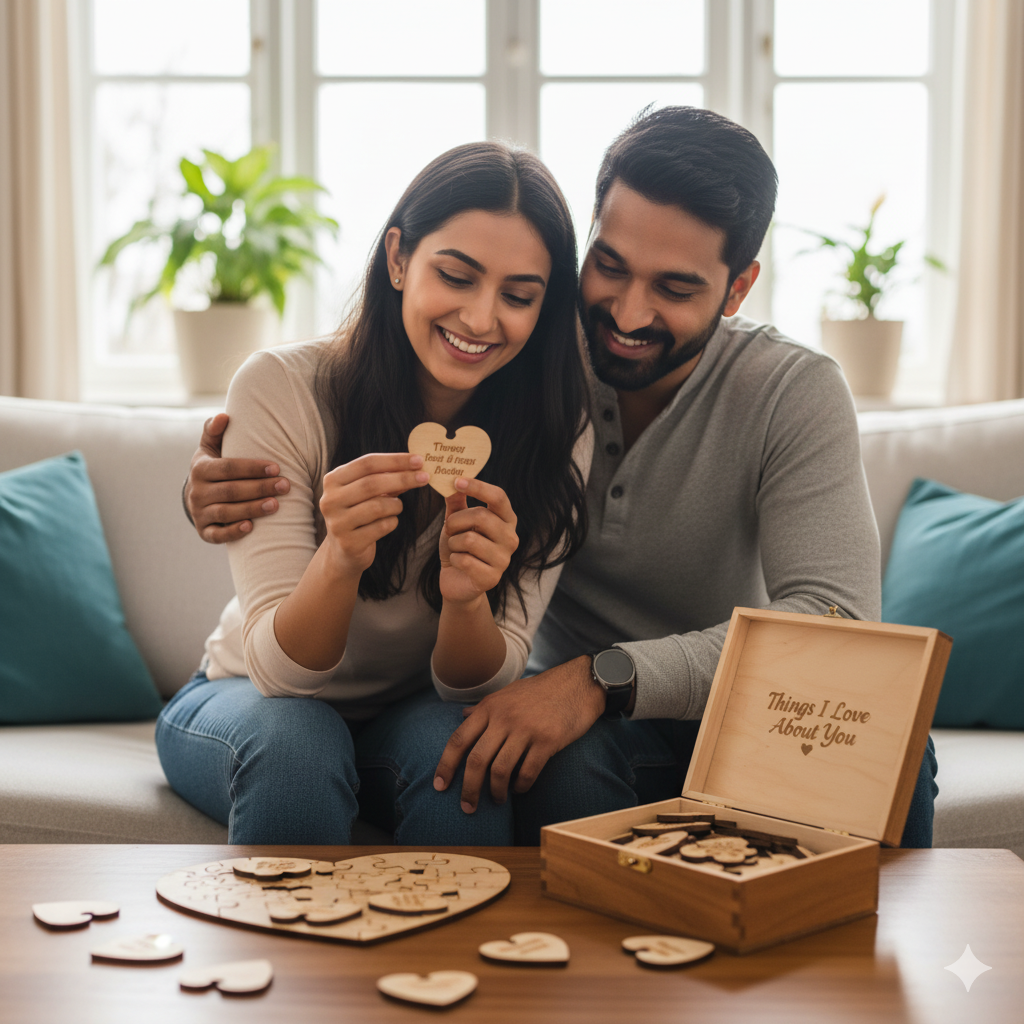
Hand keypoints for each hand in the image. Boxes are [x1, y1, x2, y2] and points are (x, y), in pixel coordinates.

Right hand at [186, 413, 290, 542]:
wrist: (197, 495)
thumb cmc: (213, 467)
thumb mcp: (210, 447)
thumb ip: (214, 431)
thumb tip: (224, 416)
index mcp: (200, 469)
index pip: (228, 467)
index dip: (252, 468)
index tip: (276, 468)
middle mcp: (197, 492)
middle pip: (231, 490)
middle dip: (259, 488)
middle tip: (285, 486)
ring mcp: (200, 513)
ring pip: (226, 512)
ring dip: (252, 509)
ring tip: (275, 505)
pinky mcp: (205, 531)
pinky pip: (217, 535)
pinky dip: (233, 532)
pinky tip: (251, 527)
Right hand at [319, 453, 428, 578]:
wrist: (344, 551)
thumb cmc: (360, 513)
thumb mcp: (368, 492)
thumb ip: (387, 477)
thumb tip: (416, 465)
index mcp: (333, 480)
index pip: (367, 463)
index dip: (395, 460)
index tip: (419, 460)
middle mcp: (330, 500)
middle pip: (372, 483)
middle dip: (403, 478)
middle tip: (425, 477)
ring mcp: (337, 523)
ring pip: (378, 506)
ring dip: (396, 505)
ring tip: (396, 507)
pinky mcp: (349, 543)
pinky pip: (382, 527)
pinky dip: (392, 522)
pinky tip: (388, 523)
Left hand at [432, 656, 604, 811]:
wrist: (578, 683)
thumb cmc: (540, 691)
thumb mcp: (508, 693)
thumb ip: (484, 707)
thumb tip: (462, 716)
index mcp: (490, 707)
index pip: (459, 739)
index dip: (446, 765)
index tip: (439, 786)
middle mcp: (504, 718)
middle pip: (476, 760)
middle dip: (468, 789)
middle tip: (467, 807)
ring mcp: (526, 729)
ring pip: (500, 770)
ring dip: (496, 792)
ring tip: (498, 800)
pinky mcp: (548, 741)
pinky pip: (527, 772)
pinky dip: (520, 786)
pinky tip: (519, 789)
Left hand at [438, 478, 518, 606]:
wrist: (457, 581)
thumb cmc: (459, 547)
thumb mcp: (457, 522)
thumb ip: (457, 502)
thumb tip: (454, 481)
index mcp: (506, 520)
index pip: (499, 497)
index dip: (478, 487)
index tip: (457, 481)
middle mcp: (511, 538)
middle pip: (481, 516)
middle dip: (456, 521)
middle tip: (449, 527)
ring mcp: (504, 559)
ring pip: (469, 539)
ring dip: (453, 542)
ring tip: (456, 548)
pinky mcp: (492, 578)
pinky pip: (464, 560)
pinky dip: (453, 559)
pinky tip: (458, 563)